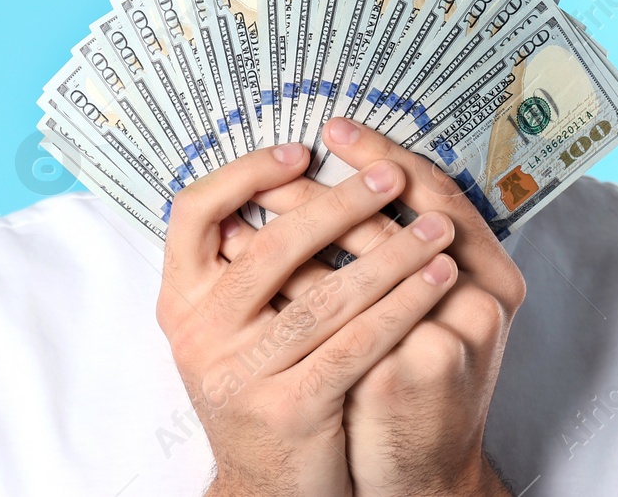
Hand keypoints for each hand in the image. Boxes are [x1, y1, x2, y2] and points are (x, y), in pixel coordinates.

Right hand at [156, 141, 459, 496]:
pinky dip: (403, 307)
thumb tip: (287, 177)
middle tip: (390, 178)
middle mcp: (198, 335)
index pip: (193, 212)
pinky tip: (436, 282)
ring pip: (325, 297)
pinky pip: (356, 345)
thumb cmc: (263, 391)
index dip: (245, 174)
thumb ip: (245, 266)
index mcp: (180, 301)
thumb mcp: (233, 328)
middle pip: (272, 248)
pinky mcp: (290, 409)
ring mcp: (240, 375)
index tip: (300, 153)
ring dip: (391, 256)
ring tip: (437, 229)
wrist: (268, 489)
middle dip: (341, 205)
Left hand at [224, 119, 524, 496]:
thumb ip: (407, 257)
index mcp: (496, 277)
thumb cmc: (417, 380)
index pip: (441, 192)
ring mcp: (446, 338)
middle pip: (398, 220)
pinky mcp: (403, 373)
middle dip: (329, 191)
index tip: (336, 128)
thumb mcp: (434, 313)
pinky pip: (335, 315)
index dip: (387, 156)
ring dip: (300, 230)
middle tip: (282, 162)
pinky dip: (290, 285)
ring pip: (361, 263)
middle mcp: (482, 301)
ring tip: (252, 205)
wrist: (424, 477)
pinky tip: (251, 268)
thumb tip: (337, 182)